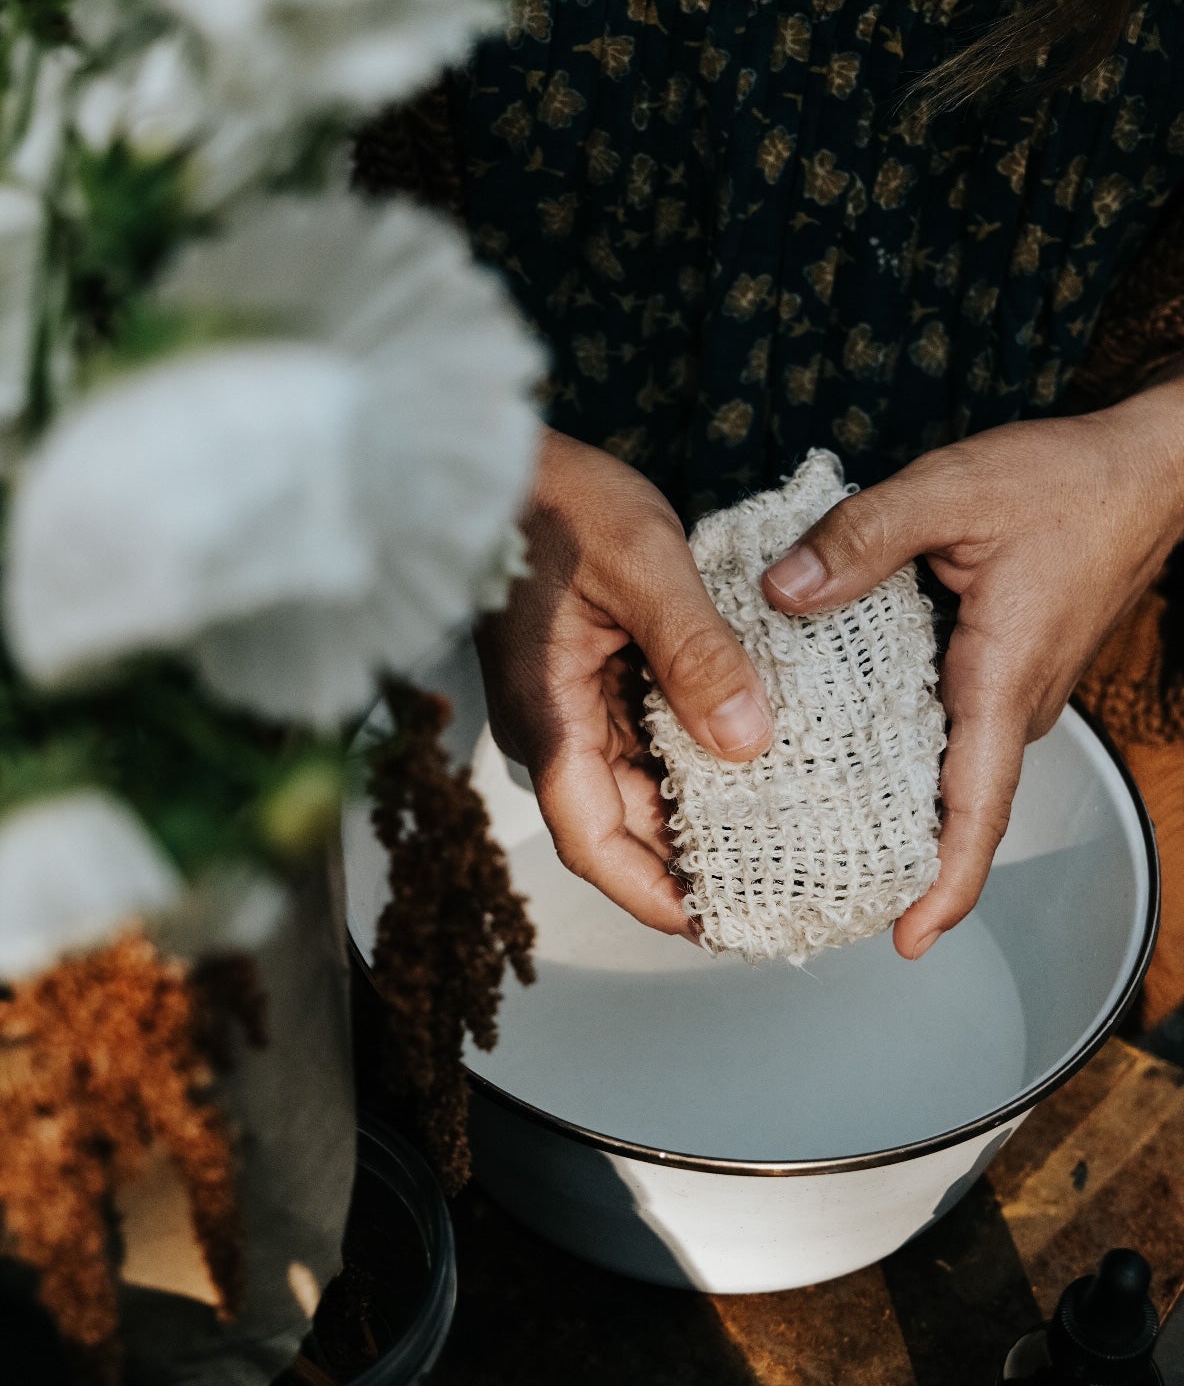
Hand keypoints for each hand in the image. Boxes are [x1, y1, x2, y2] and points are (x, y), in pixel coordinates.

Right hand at [476, 428, 773, 936]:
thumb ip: (696, 654)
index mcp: (552, 720)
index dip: (652, 897)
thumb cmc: (558, 501)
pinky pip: (641, 743)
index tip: (714, 928)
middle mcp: (556, 728)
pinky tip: (750, 760)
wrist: (504, 457)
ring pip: (634, 790)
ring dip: (694, 817)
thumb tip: (748, 743)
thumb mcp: (644, 565)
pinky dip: (691, 763)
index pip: (595, 844)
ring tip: (776, 839)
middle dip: (687, 868)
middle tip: (772, 892)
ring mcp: (570, 706)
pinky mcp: (587, 680)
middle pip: (621, 828)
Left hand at [762, 377, 1183, 958]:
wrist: (1144, 471)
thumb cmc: (1066, 482)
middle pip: (956, 810)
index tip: (908, 941)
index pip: (977, 810)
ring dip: (898, 809)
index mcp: (1000, 680)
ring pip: (952, 774)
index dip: (947, 885)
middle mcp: (1012, 705)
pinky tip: (846, 749)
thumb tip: (781, 593)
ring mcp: (1015, 694)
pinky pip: (954, 735)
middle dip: (900, 862)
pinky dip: (907, 758)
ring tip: (813, 834)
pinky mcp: (1008, 673)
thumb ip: (860, 540)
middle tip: (817, 892)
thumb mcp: (947, 490)